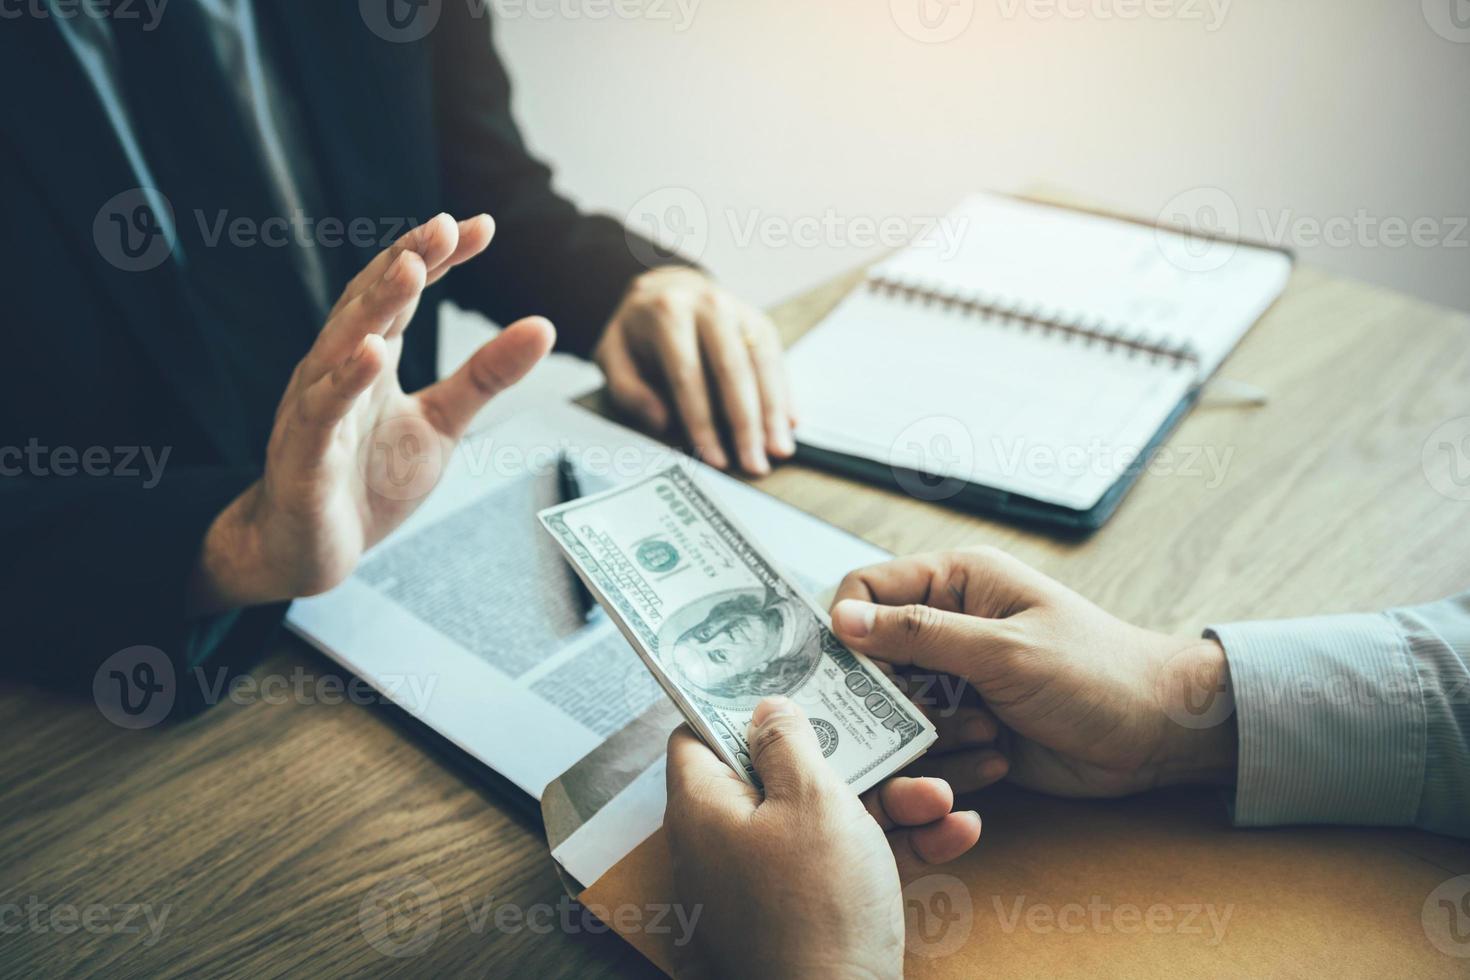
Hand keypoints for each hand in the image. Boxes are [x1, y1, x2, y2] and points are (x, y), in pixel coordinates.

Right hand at [188, 213, 554, 613]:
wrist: (308, 551)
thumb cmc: (366, 482)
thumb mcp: (440, 422)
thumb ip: (485, 376)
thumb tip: (543, 325)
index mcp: (369, 358)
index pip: (402, 294)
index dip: (438, 258)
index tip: (481, 227)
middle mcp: (335, 370)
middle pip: (369, 303)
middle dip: (406, 261)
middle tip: (444, 227)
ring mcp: (314, 409)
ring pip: (339, 344)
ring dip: (375, 304)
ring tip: (411, 268)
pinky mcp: (302, 455)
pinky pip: (322, 411)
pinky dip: (345, 381)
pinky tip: (372, 353)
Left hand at [594, 267, 795, 474]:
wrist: (665, 290)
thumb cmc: (638, 333)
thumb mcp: (612, 355)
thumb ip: (628, 390)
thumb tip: (662, 421)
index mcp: (669, 313)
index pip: (688, 376)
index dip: (703, 423)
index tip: (715, 458)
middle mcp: (710, 305)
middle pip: (733, 370)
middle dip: (747, 423)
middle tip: (755, 463)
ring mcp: (739, 311)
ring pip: (763, 364)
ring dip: (773, 413)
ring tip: (778, 450)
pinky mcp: (759, 322)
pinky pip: (777, 360)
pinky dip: (784, 394)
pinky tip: (787, 424)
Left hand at [664, 696, 980, 978]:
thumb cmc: (817, 906)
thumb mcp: (811, 800)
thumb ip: (790, 741)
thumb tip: (767, 706)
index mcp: (705, 806)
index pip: (699, 733)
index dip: (740, 701)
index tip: (788, 679)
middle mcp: (727, 841)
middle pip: (781, 771)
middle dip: (852, 755)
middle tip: (897, 733)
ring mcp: (767, 881)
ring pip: (828, 817)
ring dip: (892, 801)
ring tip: (942, 794)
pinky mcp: (808, 913)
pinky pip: (848, 863)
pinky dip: (895, 847)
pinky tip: (955, 832)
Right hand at [829, 547, 1237, 798]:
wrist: (1159, 734)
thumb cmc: (1096, 672)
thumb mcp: (1004, 649)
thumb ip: (920, 634)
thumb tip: (842, 619)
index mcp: (956, 582)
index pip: (866, 589)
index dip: (848, 628)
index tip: (850, 672)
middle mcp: (949, 625)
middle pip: (872, 657)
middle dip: (889, 697)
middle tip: (920, 720)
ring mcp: (958, 678)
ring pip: (895, 710)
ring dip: (928, 734)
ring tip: (985, 736)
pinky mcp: (968, 725)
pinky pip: (926, 747)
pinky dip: (950, 762)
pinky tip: (997, 759)